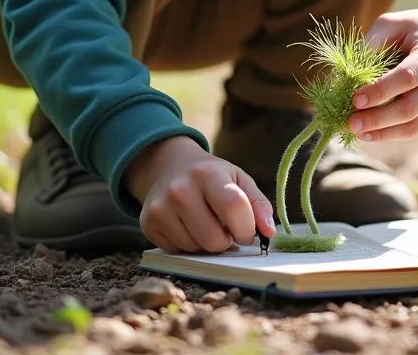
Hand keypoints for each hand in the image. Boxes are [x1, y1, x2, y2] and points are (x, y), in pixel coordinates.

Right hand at [122, 135, 275, 253]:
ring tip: (204, 222)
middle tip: (223, 226)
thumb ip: (257, 203)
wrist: (167, 165)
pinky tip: (186, 225)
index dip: (246, 228)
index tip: (246, 231)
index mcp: (208, 173)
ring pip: (196, 249)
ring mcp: (161, 207)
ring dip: (206, 243)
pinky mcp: (148, 223)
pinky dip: (187, 245)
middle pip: (214, 239)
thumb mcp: (237, 178)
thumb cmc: (211, 176)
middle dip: (225, 240)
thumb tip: (269, 233)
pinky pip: (177, 252)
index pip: (233, 207)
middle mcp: (181, 189)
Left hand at [348, 8, 417, 142]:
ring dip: (383, 132)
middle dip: (377, 119)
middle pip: (410, 108)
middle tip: (350, 122)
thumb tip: (345, 77)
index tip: (355, 100)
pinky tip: (374, 131)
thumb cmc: (413, 29)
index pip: (407, 78)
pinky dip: (395, 134)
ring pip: (415, 126)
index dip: (380, 91)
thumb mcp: (392, 23)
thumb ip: (371, 45)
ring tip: (358, 131)